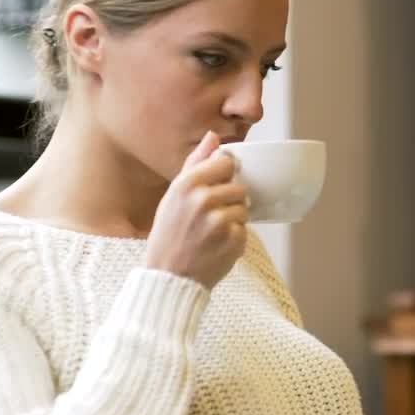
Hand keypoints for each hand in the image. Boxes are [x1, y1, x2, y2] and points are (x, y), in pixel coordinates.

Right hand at [145, 131, 249, 288]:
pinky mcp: (234, 240)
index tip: (213, 189)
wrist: (169, 278)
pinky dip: (235, 236)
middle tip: (208, 218)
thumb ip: (195, 163)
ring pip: (244, 207)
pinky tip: (216, 245)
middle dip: (228, 200)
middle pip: (239, 186)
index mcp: (187, 184)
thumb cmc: (169, 234)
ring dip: (233, 219)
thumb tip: (213, 136)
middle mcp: (203, 200)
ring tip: (211, 232)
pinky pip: (245, 228)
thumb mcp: (173, 195)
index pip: (226, 162)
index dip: (224, 175)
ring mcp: (220, 221)